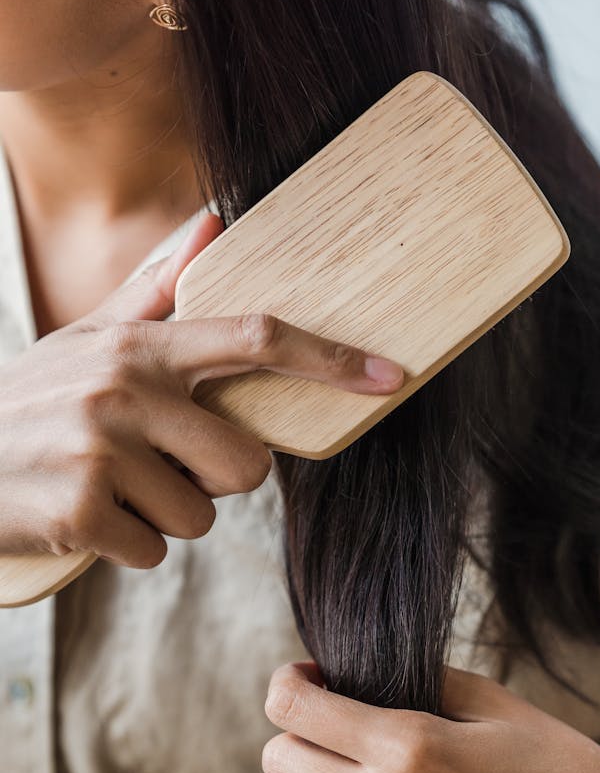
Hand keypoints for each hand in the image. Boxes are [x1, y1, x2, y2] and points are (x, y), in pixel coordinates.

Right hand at [0, 212, 403, 567]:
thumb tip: (215, 221)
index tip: (391, 375)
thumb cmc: (30, 403)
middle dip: (212, 480)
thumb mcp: (86, 339)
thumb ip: (156, 288)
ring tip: (108, 488)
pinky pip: (153, 551)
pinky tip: (83, 516)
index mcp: (140, 345)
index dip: (330, 359)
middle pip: (248, 465)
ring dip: (163, 517)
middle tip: (155, 466)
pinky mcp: (79, 510)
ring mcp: (100, 449)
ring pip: (200, 516)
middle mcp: (125, 388)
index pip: (255, 338)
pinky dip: (126, 546)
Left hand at [262, 662, 599, 772]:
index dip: (288, 685)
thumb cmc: (555, 760)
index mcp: (414, 745)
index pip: (293, 711)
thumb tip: (337, 677)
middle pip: (283, 763)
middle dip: (300, 735)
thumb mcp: (489, 699)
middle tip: (338, 728)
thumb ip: (410, 681)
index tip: (306, 680)